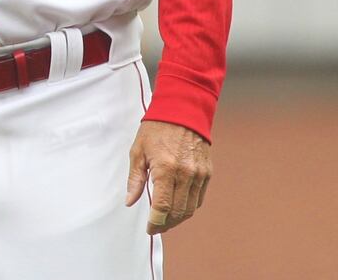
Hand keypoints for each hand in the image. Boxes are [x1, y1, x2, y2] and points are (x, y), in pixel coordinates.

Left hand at [125, 120, 211, 234]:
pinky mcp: (207, 172)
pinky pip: (199, 198)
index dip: (155, 223)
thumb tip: (130, 201)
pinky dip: (189, 207)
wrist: (183, 109)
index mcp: (166, 169)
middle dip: (166, 224)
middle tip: (156, 226)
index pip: (162, 207)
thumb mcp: (138, 151)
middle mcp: (185, 174)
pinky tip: (178, 206)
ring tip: (166, 219)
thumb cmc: (157, 128)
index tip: (149, 228)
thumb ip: (135, 179)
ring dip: (178, 218)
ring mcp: (198, 174)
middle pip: (177, 212)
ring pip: (190, 208)